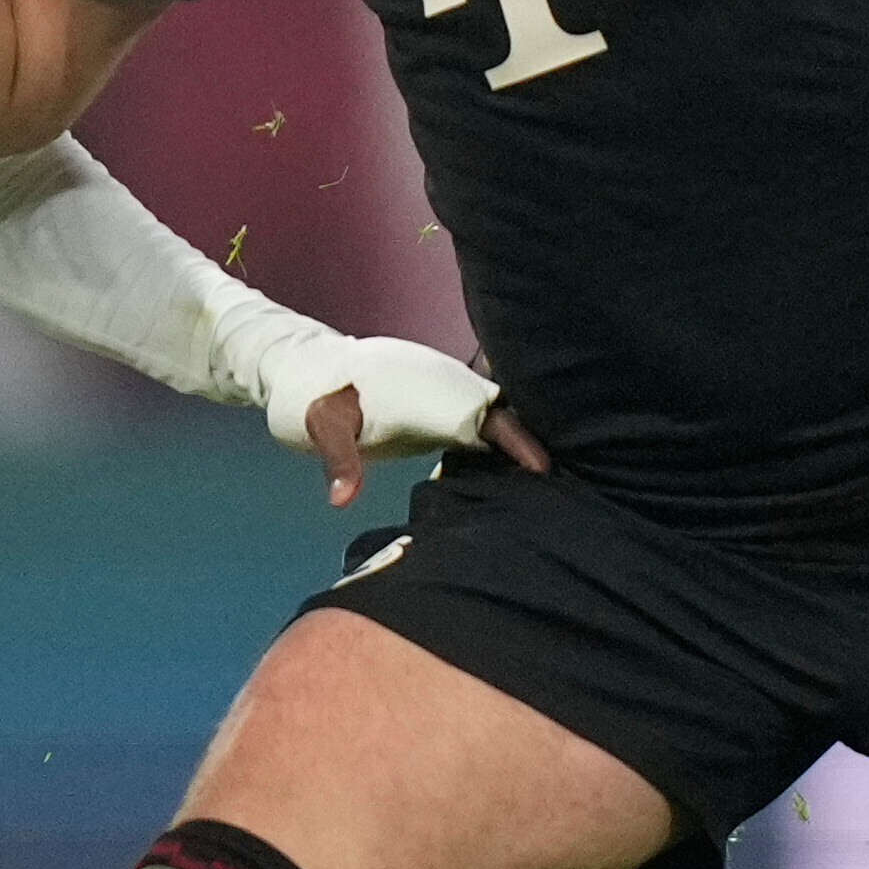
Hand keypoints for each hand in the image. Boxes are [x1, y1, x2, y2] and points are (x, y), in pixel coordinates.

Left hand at [271, 336, 548, 505]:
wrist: (307, 369)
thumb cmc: (316, 395)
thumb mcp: (323, 424)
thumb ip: (340, 459)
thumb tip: (343, 500)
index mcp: (428, 389)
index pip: (487, 413)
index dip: (518, 439)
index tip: (543, 468)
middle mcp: (443, 390)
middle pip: (501, 414)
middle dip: (530, 442)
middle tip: (561, 484)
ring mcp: (441, 398)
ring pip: (492, 419)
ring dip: (514, 445)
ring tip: (544, 487)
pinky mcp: (435, 412)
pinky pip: (475, 426)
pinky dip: (494, 446)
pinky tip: (506, 478)